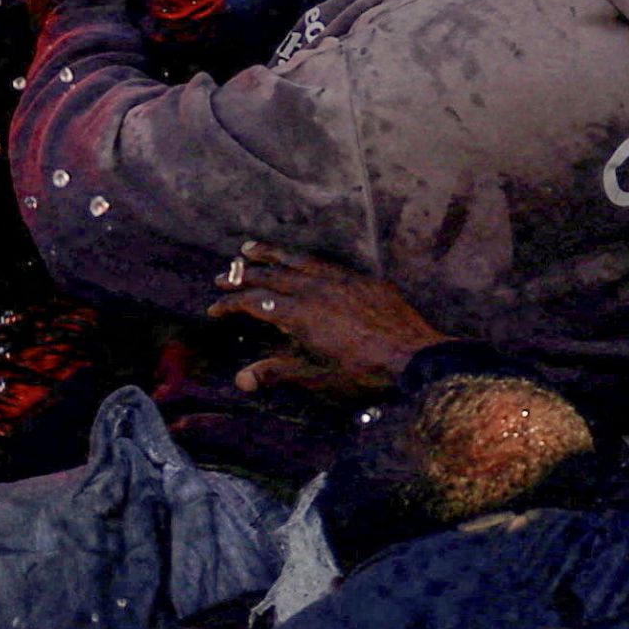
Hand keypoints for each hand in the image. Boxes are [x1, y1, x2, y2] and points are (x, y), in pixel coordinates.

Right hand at [212, 243, 441, 396]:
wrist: (414, 357)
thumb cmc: (363, 373)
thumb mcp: (317, 377)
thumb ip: (278, 373)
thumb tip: (240, 380)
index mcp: (299, 313)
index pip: (255, 303)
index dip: (231, 305)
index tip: (214, 309)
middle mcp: (315, 289)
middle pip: (271, 276)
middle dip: (243, 275)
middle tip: (223, 274)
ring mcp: (340, 280)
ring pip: (298, 260)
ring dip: (271, 255)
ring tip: (250, 248)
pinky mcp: (363, 280)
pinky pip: (326, 263)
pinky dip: (304, 260)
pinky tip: (302, 261)